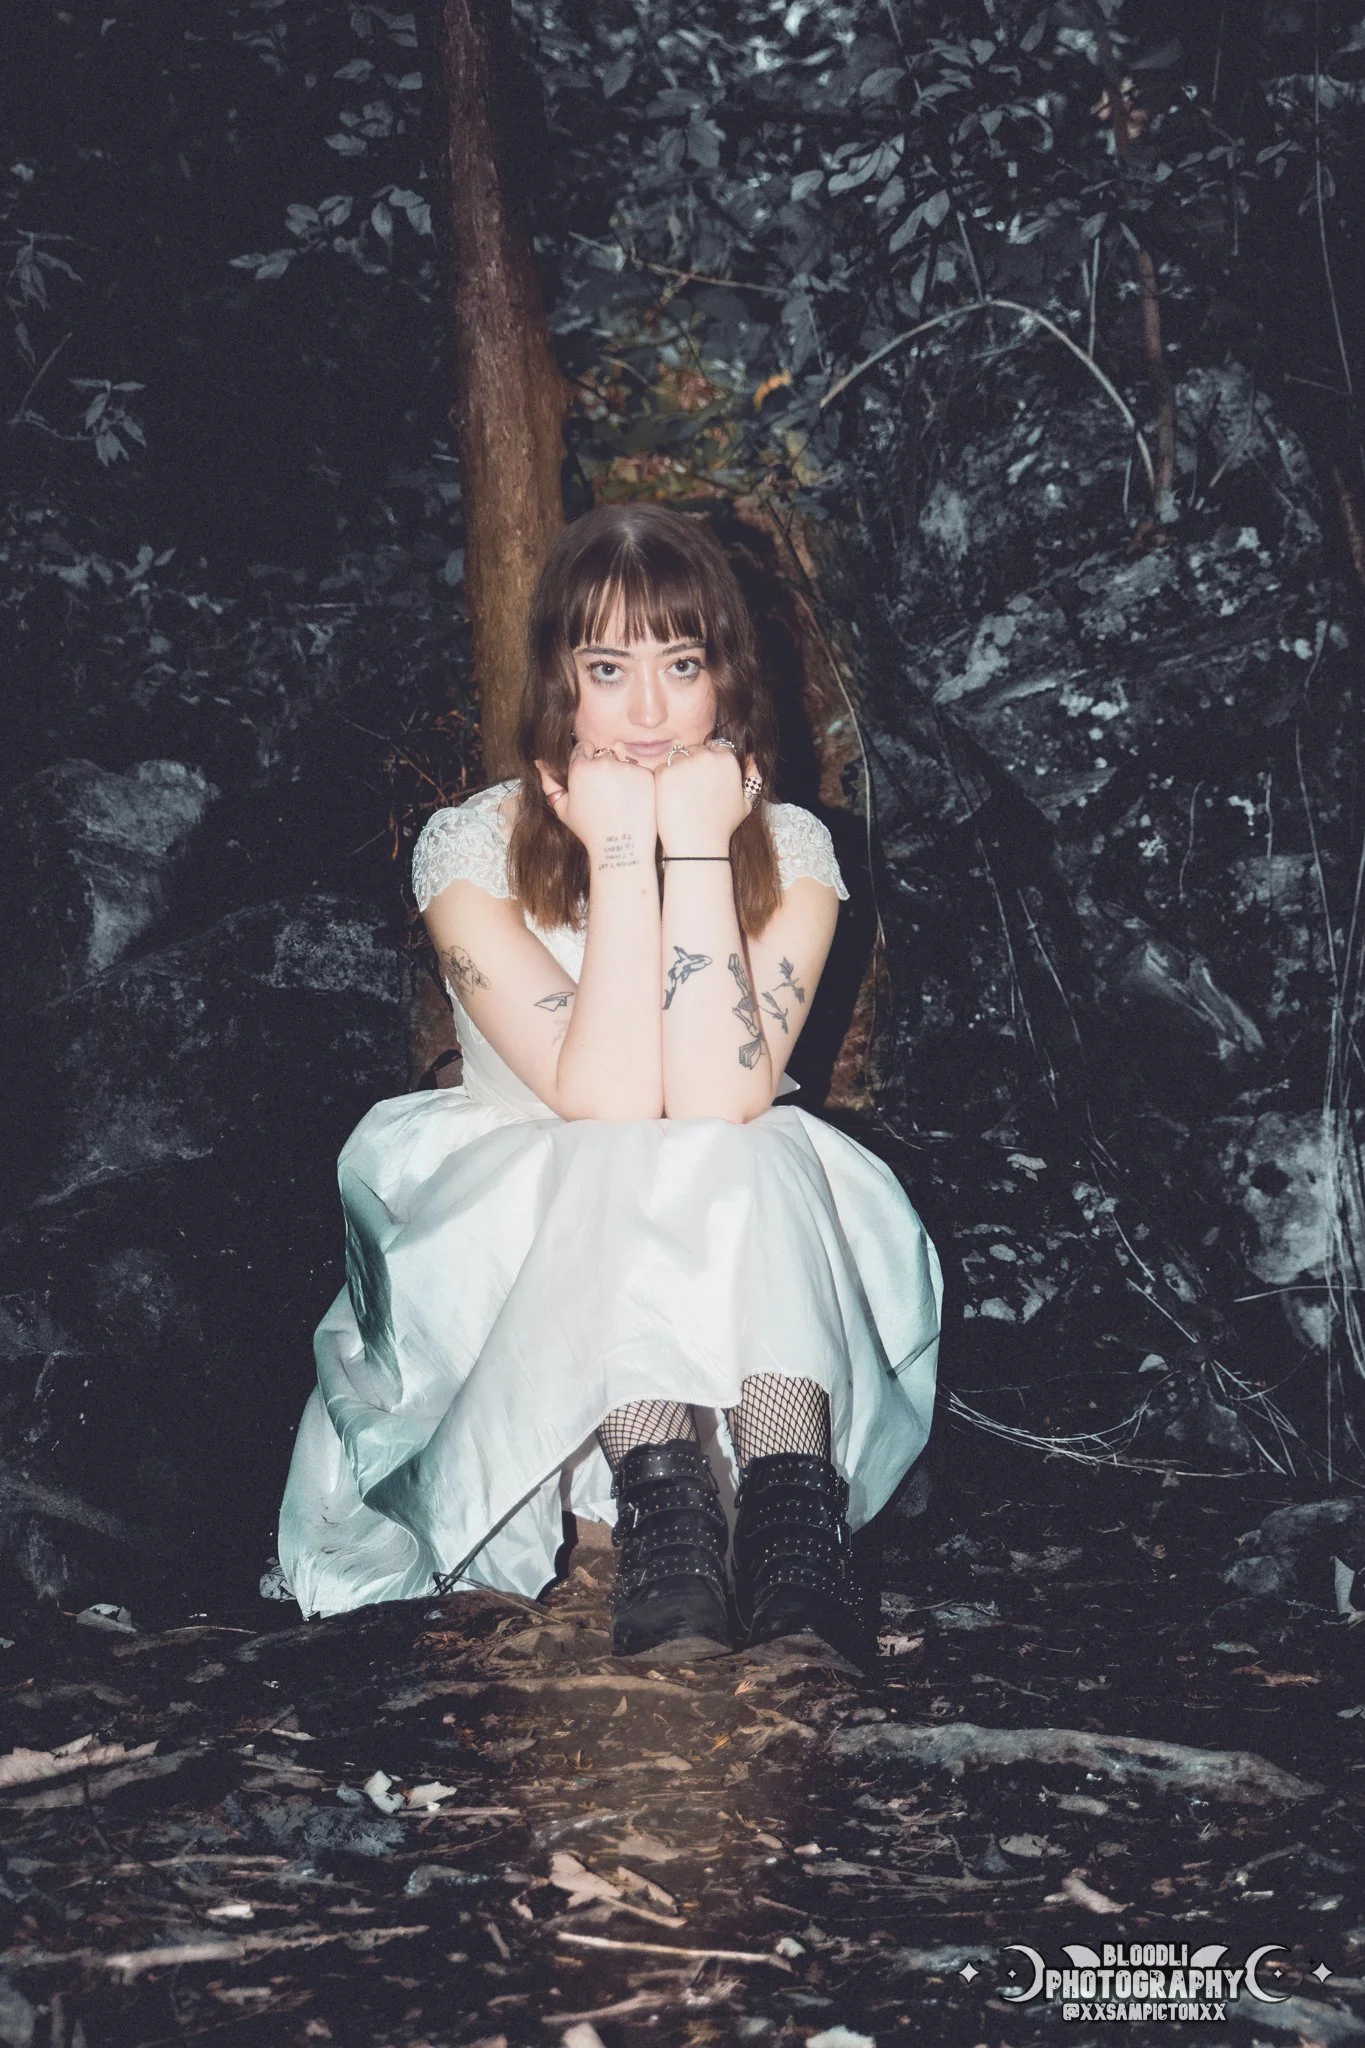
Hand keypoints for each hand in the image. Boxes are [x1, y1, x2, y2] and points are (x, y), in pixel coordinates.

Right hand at [537, 742, 656, 861]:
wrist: (621, 847)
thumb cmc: (589, 830)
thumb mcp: (563, 809)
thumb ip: (550, 783)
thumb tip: (539, 762)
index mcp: (581, 768)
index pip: (583, 748)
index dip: (586, 764)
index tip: (591, 781)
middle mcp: (604, 763)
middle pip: (604, 755)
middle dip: (604, 769)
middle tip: (606, 796)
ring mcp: (627, 768)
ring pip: (622, 763)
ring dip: (621, 775)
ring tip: (619, 801)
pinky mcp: (646, 775)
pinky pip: (639, 772)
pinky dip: (637, 783)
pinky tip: (633, 802)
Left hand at [655, 740, 754, 856]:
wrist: (698, 845)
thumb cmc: (722, 827)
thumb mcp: (746, 803)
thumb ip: (752, 778)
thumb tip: (751, 758)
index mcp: (727, 760)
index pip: (717, 747)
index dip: (710, 763)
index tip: (706, 779)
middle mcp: (707, 757)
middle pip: (696, 750)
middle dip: (693, 764)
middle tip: (691, 790)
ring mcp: (684, 763)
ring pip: (677, 757)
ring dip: (678, 770)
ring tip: (681, 795)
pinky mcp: (664, 773)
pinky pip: (661, 769)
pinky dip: (663, 781)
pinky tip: (670, 799)